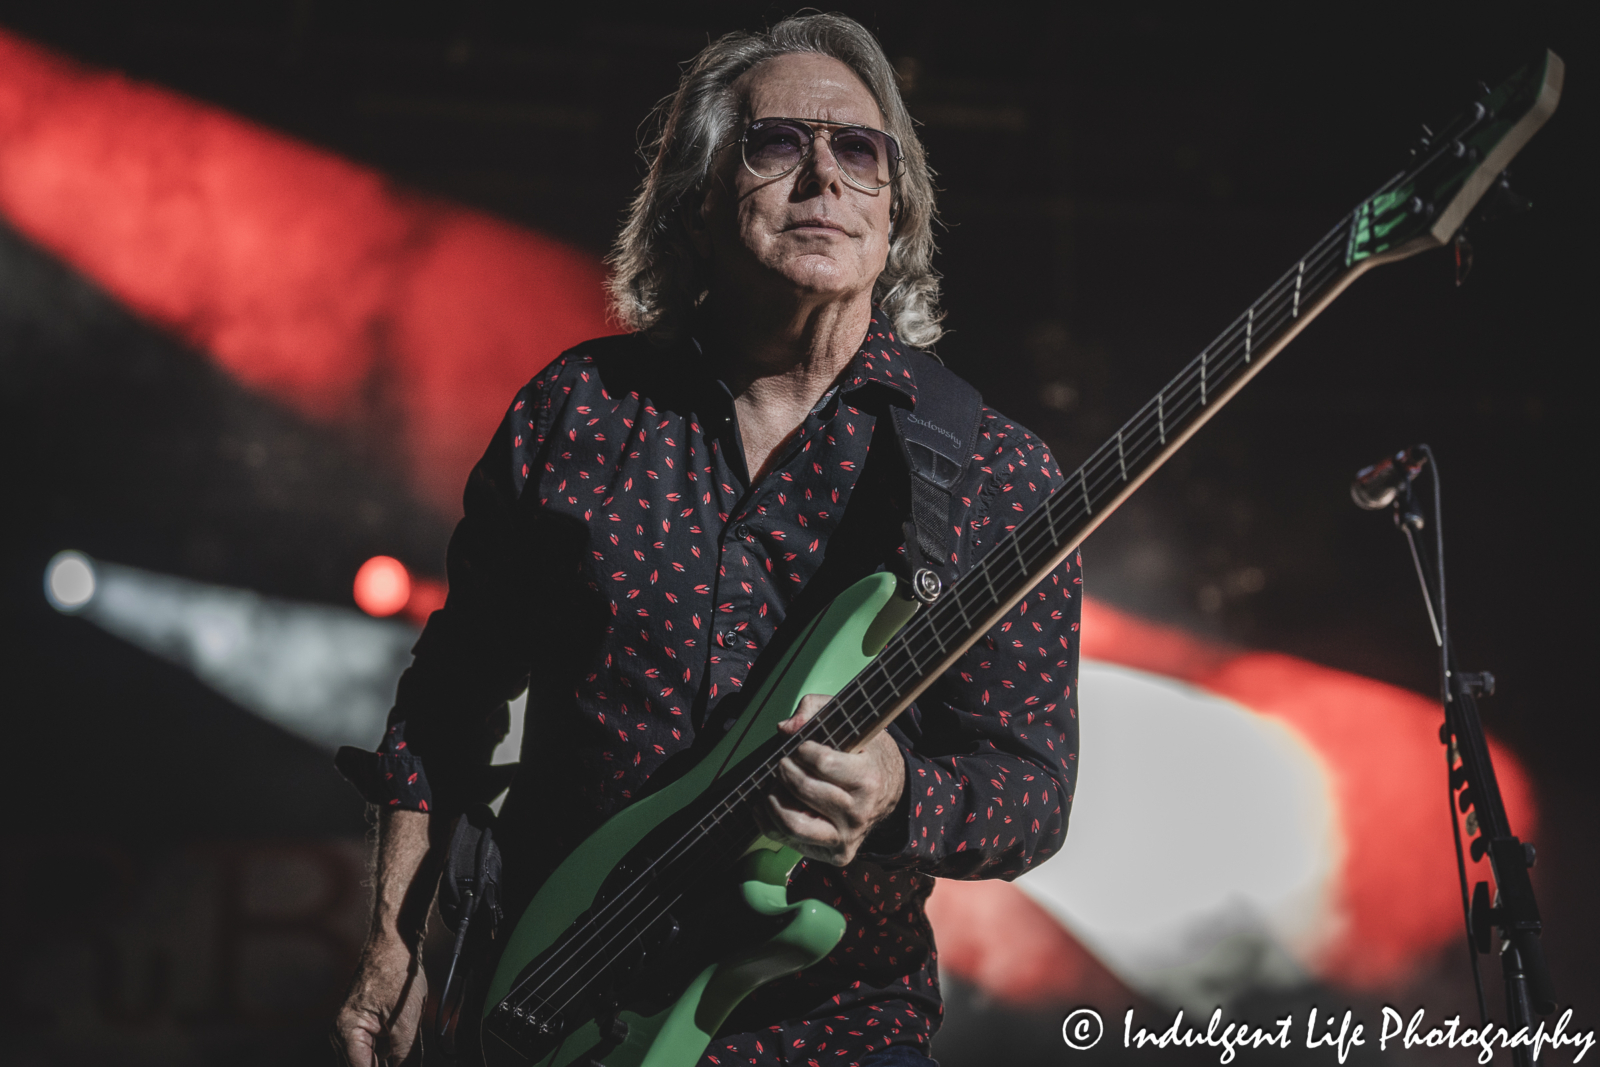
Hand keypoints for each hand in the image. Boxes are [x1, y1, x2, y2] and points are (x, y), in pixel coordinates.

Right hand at [333, 939, 428, 1066]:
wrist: (395, 943)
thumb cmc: (396, 973)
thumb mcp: (406, 1018)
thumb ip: (401, 1051)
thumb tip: (399, 1066)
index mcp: (346, 1032)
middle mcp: (343, 1034)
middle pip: (363, 1066)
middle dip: (385, 1064)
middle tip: (404, 1053)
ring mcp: (352, 1029)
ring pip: (370, 1059)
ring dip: (388, 1057)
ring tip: (401, 1034)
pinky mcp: (364, 1024)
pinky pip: (375, 1048)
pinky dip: (390, 1050)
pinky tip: (404, 1042)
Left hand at [754, 693, 906, 865]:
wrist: (890, 790)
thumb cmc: (865, 753)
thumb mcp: (851, 722)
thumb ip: (816, 710)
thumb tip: (785, 728)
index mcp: (868, 780)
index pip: (822, 763)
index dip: (803, 750)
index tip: (801, 746)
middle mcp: (859, 813)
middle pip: (804, 789)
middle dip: (784, 770)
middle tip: (783, 762)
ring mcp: (846, 837)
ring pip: (793, 823)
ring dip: (772, 799)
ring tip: (772, 784)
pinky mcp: (835, 853)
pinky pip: (789, 841)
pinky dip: (768, 821)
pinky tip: (766, 803)